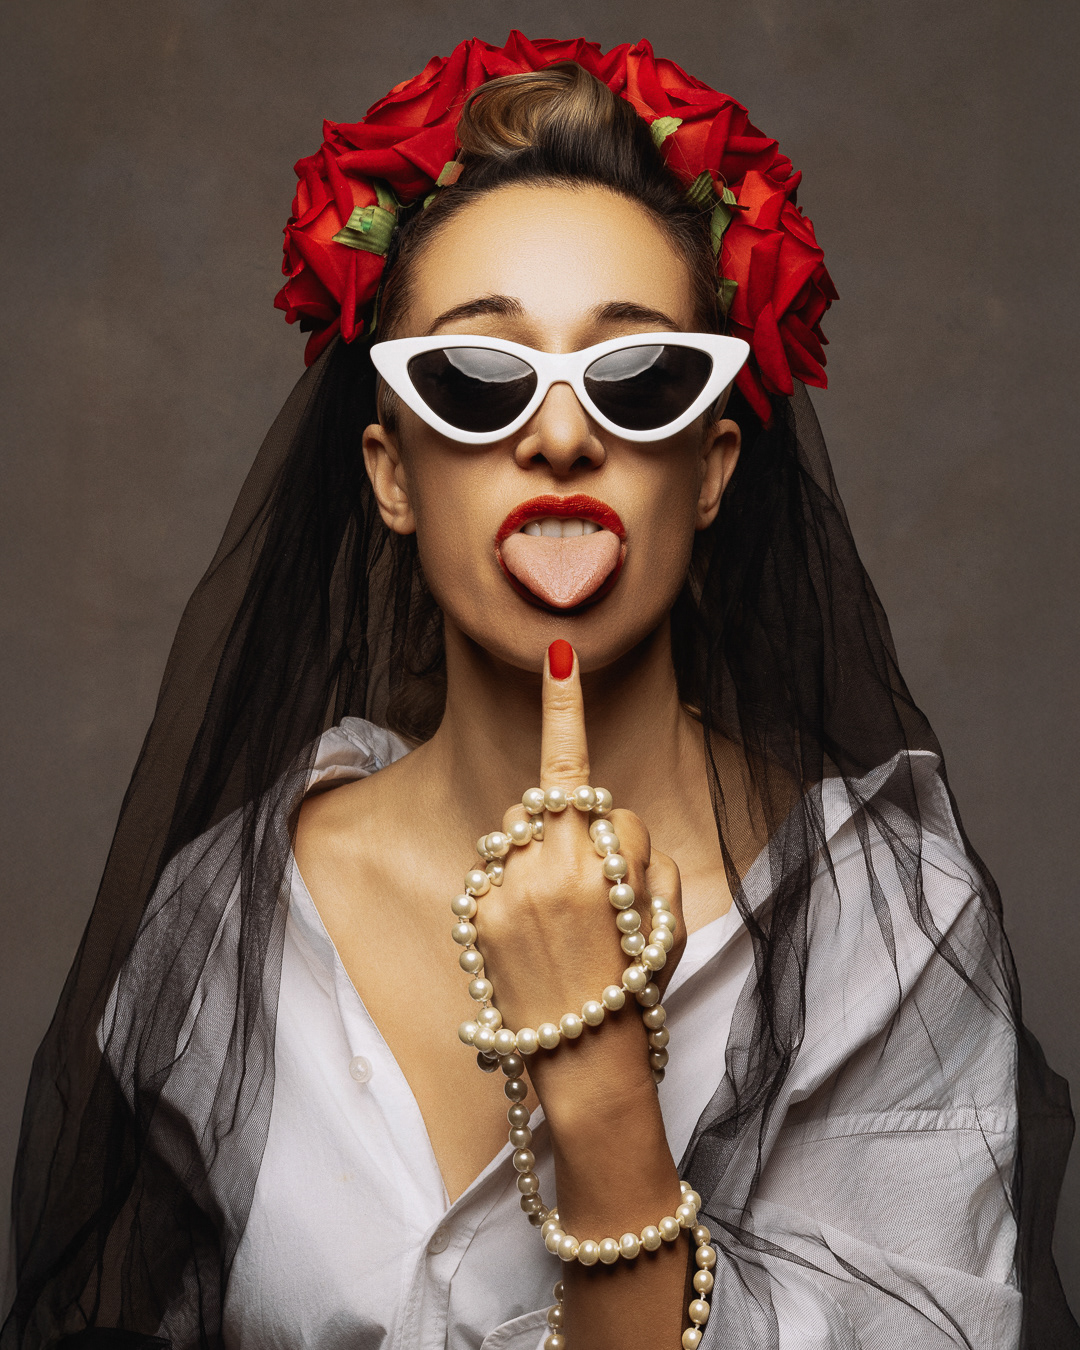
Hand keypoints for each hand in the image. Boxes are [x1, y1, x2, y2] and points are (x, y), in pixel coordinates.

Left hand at [472, 641, 686, 1123]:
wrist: (584, 1064)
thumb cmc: (635, 990)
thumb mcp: (663, 916)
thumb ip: (634, 855)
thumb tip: (597, 830)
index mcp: (597, 865)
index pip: (575, 769)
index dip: (566, 706)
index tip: (558, 654)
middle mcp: (542, 869)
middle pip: (560, 802)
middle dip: (582, 828)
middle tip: (598, 889)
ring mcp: (503, 893)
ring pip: (526, 833)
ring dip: (546, 855)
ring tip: (563, 920)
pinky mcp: (479, 916)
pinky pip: (503, 872)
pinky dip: (520, 888)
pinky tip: (536, 933)